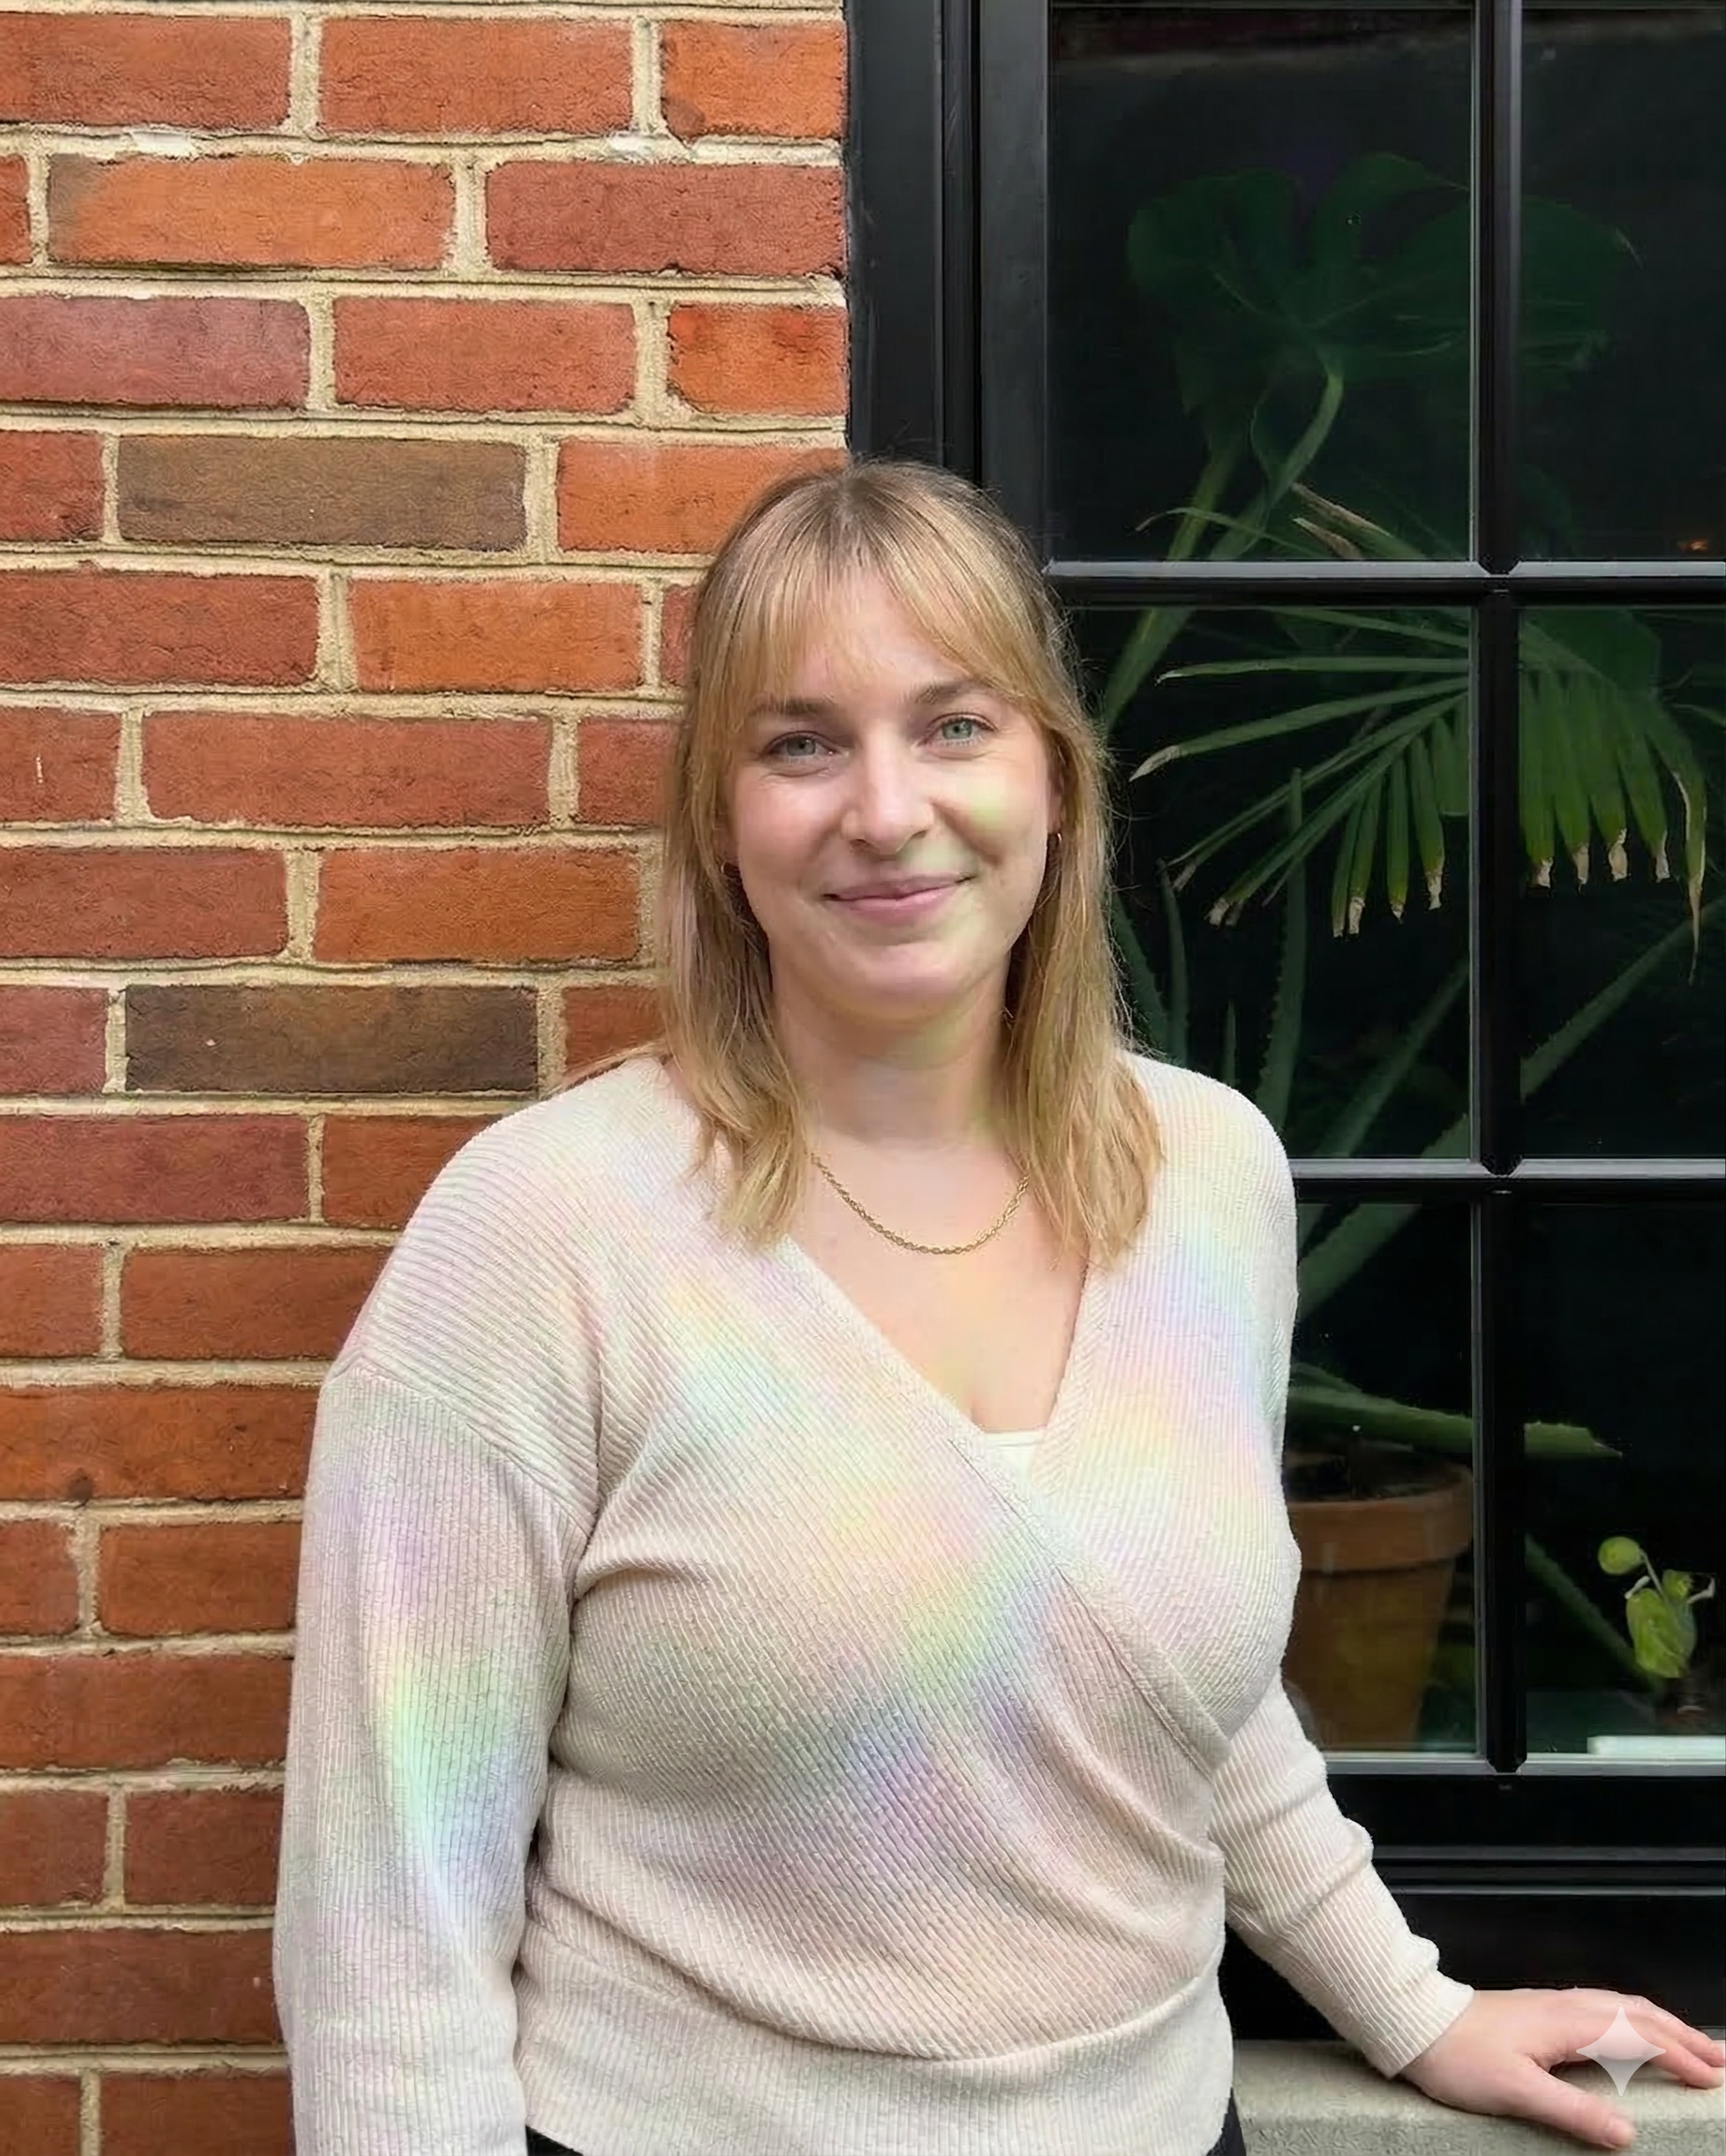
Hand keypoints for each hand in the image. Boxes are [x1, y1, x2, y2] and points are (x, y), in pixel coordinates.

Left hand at [1400, 1987, 1725, 2148]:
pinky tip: (1632, 2030)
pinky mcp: (1540, 2011)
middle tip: (1719, 2060)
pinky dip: (1633, 2018)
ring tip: (1691, 2043)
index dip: (1677, 2057)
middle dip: (1681, 2035)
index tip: (1711, 2078)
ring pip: (1621, 2006)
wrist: (1413, 2022)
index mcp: (1568, 2023)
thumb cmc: (1460, 2058)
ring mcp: (1552, 2005)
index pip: (1638, 2037)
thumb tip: (1628, 2132)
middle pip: (1637, 2014)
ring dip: (1661, 2023)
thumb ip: (1574, 2111)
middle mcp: (1566, 2006)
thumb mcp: (1518, 2092)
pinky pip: (1602, 2008)